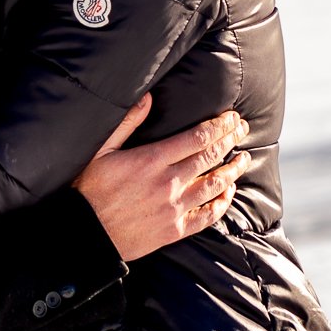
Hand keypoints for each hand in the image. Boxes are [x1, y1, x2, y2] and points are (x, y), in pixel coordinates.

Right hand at [71, 96, 254, 262]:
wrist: (86, 233)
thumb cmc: (89, 189)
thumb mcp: (100, 150)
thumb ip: (126, 122)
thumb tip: (148, 97)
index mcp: (151, 160)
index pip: (196, 138)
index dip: (219, 126)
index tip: (231, 118)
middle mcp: (168, 183)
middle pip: (210, 157)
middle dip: (230, 140)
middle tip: (243, 129)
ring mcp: (173, 208)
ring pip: (214, 185)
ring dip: (233, 170)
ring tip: (244, 158)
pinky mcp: (174, 229)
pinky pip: (206, 216)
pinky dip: (221, 204)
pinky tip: (228, 193)